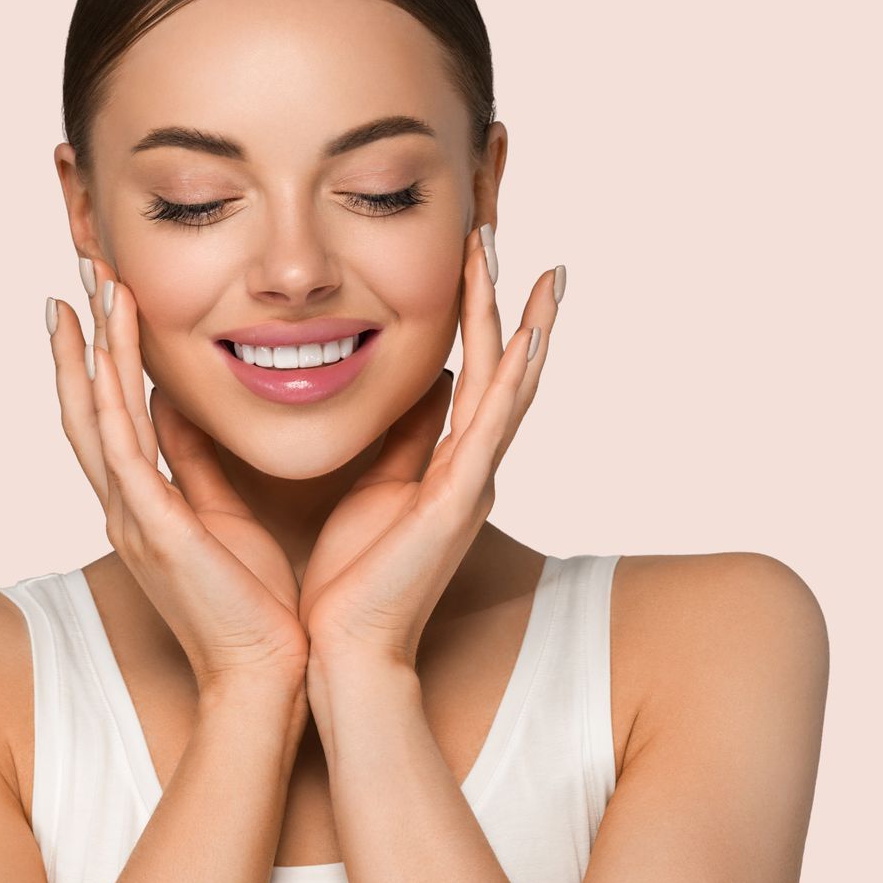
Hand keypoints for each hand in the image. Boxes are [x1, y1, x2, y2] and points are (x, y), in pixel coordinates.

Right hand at [48, 256, 307, 686]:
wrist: (266, 676)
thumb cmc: (255, 606)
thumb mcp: (225, 515)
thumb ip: (200, 464)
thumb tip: (185, 410)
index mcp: (146, 504)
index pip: (110, 415)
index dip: (98, 357)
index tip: (98, 298)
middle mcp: (126, 505)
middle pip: (87, 403)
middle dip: (83, 334)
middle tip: (81, 268)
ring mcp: (132, 516)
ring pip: (96, 413)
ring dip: (89, 346)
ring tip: (87, 285)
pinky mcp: (153, 526)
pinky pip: (120, 445)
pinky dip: (105, 392)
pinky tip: (100, 348)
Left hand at [299, 226, 562, 670]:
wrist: (344, 650)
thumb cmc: (350, 581)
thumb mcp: (368, 487)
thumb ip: (393, 439)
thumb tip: (404, 386)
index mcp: (446, 464)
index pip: (471, 371)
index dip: (477, 312)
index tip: (476, 253)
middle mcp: (469, 468)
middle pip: (500, 367)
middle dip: (504, 299)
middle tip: (502, 233)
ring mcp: (470, 483)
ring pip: (508, 388)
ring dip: (524, 326)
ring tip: (539, 270)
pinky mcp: (456, 501)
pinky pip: (490, 428)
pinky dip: (512, 380)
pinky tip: (529, 337)